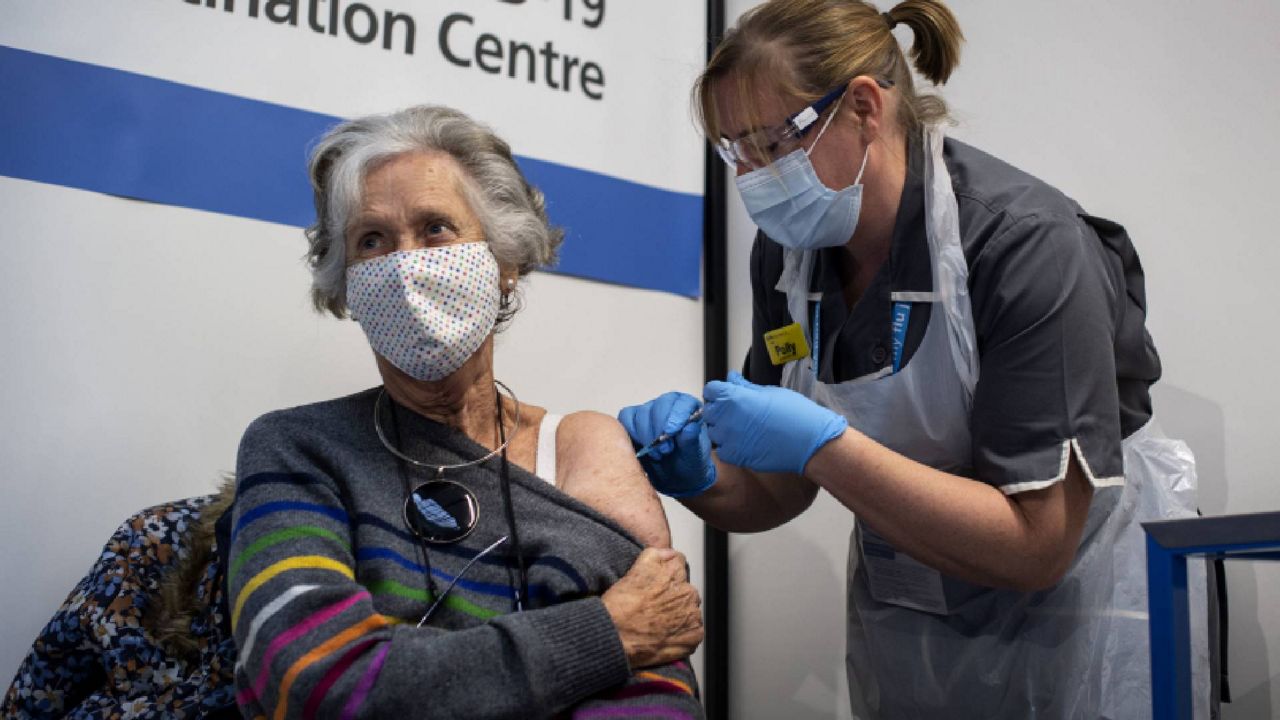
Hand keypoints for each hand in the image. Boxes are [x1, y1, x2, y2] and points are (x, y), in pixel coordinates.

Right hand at [602, 547, 703, 668]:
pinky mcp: (694, 634)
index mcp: (675, 571)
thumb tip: (669, 554)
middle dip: (674, 597)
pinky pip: (694, 632)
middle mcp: (687, 591)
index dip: (666, 575)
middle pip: (686, 590)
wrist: (615, 635)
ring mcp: (692, 614)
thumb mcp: (635, 568)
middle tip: (655, 608)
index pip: (678, 563)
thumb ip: (658, 556)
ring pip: (690, 611)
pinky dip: (683, 635)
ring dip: (680, 616)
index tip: (658, 586)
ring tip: (658, 624)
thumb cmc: (620, 606)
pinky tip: (666, 636)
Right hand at [618, 392, 715, 497]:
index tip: (671, 433)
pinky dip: (630, 434)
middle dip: (659, 428)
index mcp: (689, 408)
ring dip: (646, 436)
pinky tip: (641, 449)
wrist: (674, 478)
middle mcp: (668, 405)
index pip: (682, 402)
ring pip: (640, 413)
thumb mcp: (694, 456)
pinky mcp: (632, 420)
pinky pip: (625, 419)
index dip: (676, 416)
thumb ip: (692, 440)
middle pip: (659, 405)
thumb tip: (689, 426)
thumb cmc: (688, 463)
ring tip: (657, 455)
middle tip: (665, 450)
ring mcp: (649, 411)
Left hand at [702, 372, 847, 474]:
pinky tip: (745, 443)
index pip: (710, 390)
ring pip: (713, 431)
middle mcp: (726, 417)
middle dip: (719, 410)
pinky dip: (729, 447)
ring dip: (723, 429)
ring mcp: (728, 438)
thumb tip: (731, 378)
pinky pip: (721, 450)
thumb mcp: (769, 392)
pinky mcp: (734, 456)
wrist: (810, 442)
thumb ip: (745, 386)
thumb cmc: (795, 413)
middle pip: (709, 411)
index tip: (727, 396)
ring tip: (744, 429)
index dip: (718, 392)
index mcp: (734, 397)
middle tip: (738, 413)